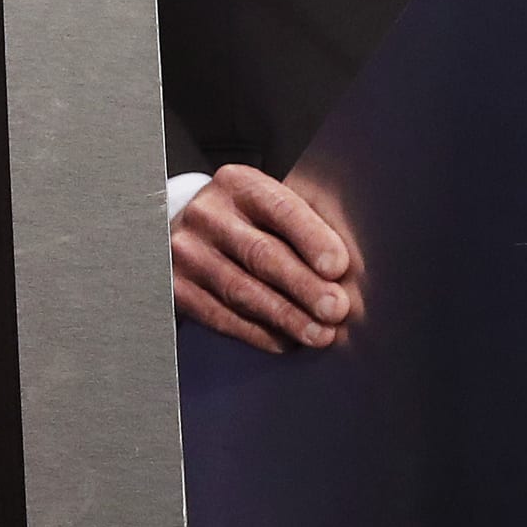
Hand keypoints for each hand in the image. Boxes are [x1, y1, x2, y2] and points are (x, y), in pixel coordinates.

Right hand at [171, 164, 361, 353]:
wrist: (183, 235)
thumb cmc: (245, 224)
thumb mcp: (269, 209)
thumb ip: (306, 230)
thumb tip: (349, 275)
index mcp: (238, 185)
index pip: (280, 209)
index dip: (311, 239)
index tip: (338, 267)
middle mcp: (207, 214)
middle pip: (261, 253)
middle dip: (303, 285)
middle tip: (335, 309)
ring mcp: (187, 252)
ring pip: (242, 290)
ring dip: (286, 316)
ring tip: (319, 334)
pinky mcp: (177, 288)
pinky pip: (221, 316)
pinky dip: (258, 333)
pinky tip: (285, 341)